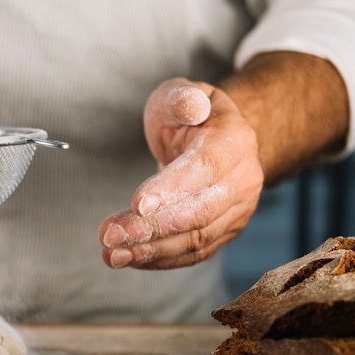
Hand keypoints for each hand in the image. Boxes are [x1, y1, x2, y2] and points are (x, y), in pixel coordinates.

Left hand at [98, 78, 263, 268]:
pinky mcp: (223, 232)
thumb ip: (183, 99)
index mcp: (235, 141)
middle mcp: (243, 180)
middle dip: (152, 228)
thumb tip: (190, 105)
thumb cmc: (190, 116)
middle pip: (199, 212)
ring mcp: (236, 210)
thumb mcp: (181, 95)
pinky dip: (159, 259)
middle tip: (111, 236)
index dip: (172, 188)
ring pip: (195, 239)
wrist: (215, 140)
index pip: (204, 168)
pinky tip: (129, 259)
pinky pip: (193, 253)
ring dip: (150, 250)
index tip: (138, 204)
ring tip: (113, 254)